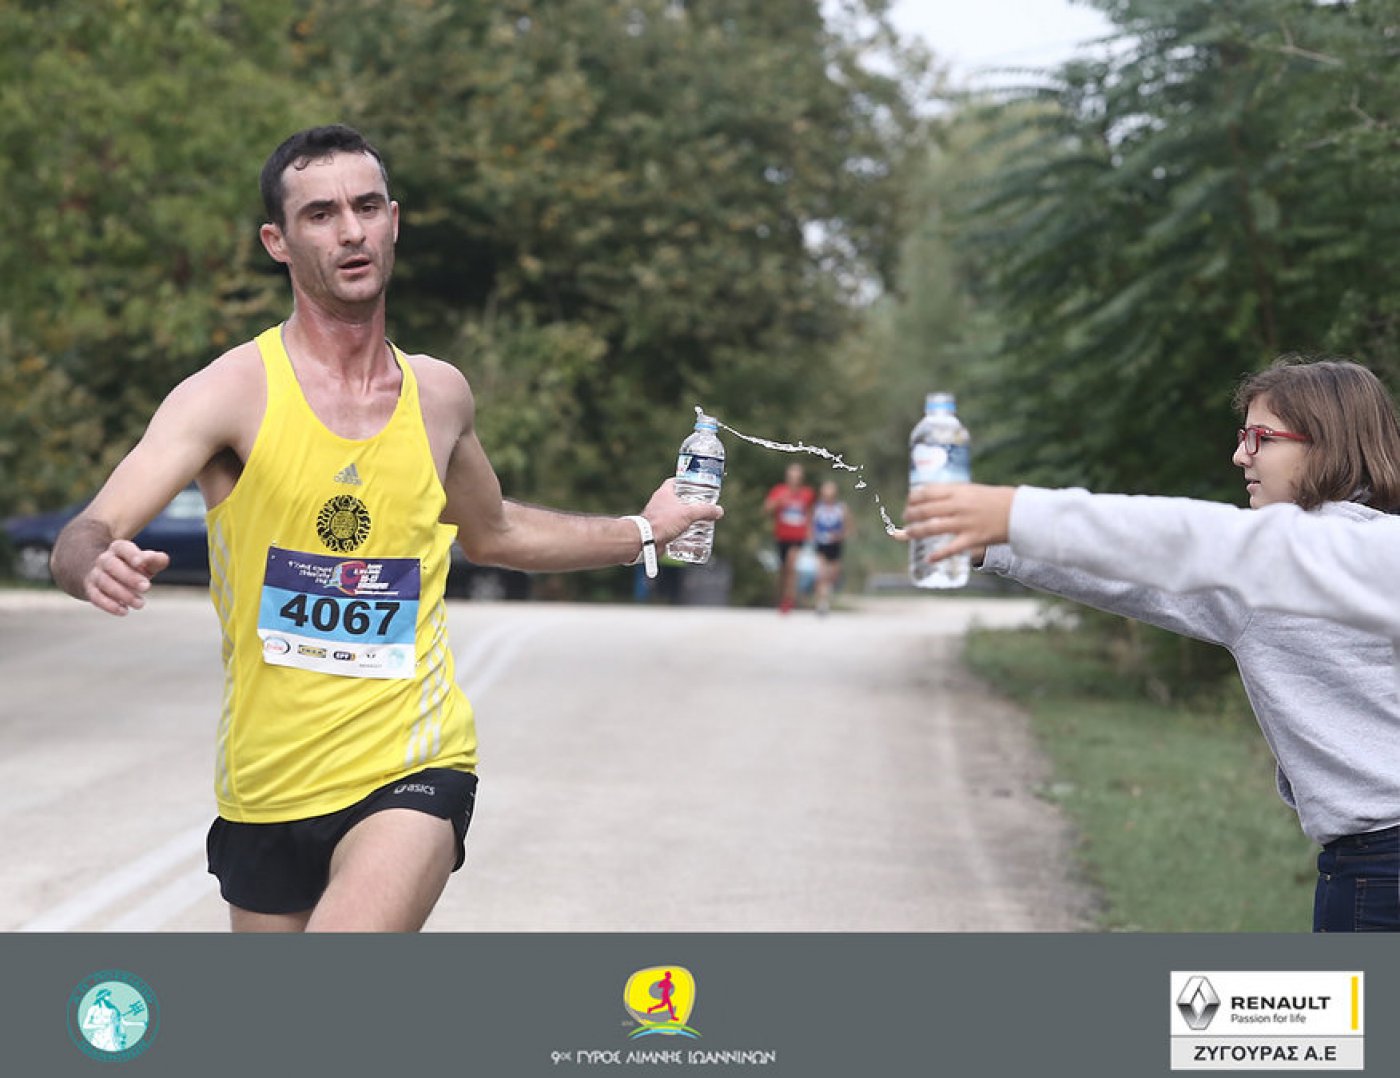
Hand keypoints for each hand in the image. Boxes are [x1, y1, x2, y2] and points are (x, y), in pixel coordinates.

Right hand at [83, 539, 170, 615]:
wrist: (105, 572)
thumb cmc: (132, 566)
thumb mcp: (146, 562)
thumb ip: (155, 560)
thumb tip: (160, 558)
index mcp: (119, 548)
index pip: (123, 548)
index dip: (131, 554)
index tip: (141, 562)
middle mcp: (104, 560)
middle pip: (112, 565)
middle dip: (129, 576)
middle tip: (146, 587)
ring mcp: (95, 575)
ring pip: (105, 582)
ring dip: (122, 594)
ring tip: (140, 604)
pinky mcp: (91, 590)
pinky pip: (96, 597)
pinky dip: (109, 605)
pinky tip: (124, 611)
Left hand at [640, 478, 723, 545]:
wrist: (644, 540)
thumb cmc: (663, 522)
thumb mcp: (688, 513)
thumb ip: (705, 511)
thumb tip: (718, 511)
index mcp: (665, 493)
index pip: (676, 481)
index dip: (687, 482)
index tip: (698, 485)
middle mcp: (660, 503)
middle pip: (678, 499)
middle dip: (691, 504)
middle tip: (704, 507)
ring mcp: (658, 517)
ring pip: (676, 515)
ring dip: (687, 519)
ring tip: (700, 523)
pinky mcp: (659, 530)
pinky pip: (673, 529)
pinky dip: (682, 532)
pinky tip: (692, 537)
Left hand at [900, 484, 1015, 562]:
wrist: (1020, 512)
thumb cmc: (996, 500)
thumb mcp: (972, 491)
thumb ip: (953, 495)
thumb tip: (931, 499)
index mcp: (958, 491)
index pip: (926, 492)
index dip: (913, 498)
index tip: (909, 502)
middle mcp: (958, 506)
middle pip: (925, 510)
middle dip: (910, 515)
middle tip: (906, 519)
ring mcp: (964, 523)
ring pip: (932, 528)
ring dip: (916, 532)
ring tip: (908, 534)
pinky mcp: (973, 538)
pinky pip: (951, 548)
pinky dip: (938, 555)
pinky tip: (929, 559)